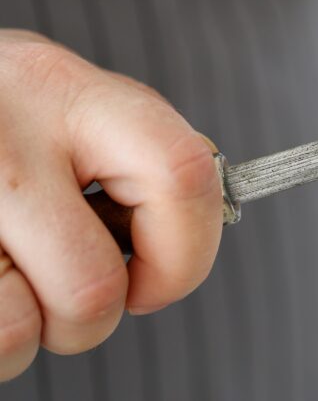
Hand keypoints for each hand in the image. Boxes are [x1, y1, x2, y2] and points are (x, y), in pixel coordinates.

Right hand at [0, 30, 222, 380]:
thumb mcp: (65, 97)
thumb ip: (132, 148)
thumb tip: (194, 227)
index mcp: (70, 91)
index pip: (182, 175)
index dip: (189, 252)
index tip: (158, 278)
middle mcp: (7, 138)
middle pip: (93, 285)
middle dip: (91, 314)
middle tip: (65, 284)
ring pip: (19, 330)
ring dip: (25, 329)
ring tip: (7, 278)